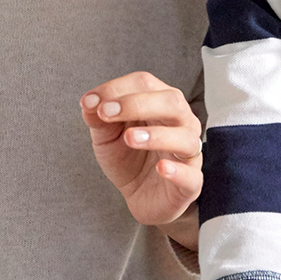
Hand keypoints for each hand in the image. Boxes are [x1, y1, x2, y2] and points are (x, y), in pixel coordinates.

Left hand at [80, 72, 202, 227]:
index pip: (144, 83)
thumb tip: (89, 101)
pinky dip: (176, 170)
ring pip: (185, 137)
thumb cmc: (128, 158)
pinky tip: (161, 168)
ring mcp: (189, 152)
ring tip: (130, 138)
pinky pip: (191, 174)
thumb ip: (98, 117)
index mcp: (160, 102)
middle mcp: (181, 122)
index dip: (117, 89)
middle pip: (171, 101)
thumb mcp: (106, 135)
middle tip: (106, 112)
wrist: (139, 196)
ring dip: (157, 135)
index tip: (91, 102)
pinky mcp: (191, 182)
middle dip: (137, 104)